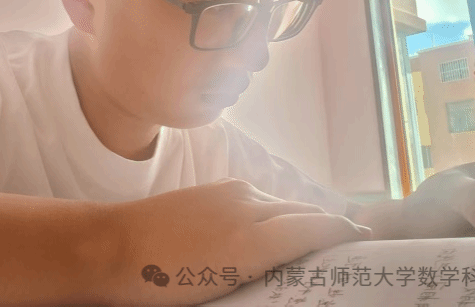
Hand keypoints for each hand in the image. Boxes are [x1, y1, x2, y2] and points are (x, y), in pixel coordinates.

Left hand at [95, 178, 371, 305]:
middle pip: (303, 210)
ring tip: (310, 239)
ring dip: (300, 217)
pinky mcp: (214, 188)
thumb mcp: (223, 286)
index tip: (363, 238)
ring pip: (280, 203)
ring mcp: (230, 192)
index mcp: (255, 237)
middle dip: (327, 224)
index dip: (343, 232)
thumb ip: (267, 268)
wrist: (111, 248)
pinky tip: (269, 228)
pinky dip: (273, 211)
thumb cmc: (162, 282)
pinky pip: (257, 197)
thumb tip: (293, 259)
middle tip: (345, 244)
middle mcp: (249, 205)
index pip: (316, 227)